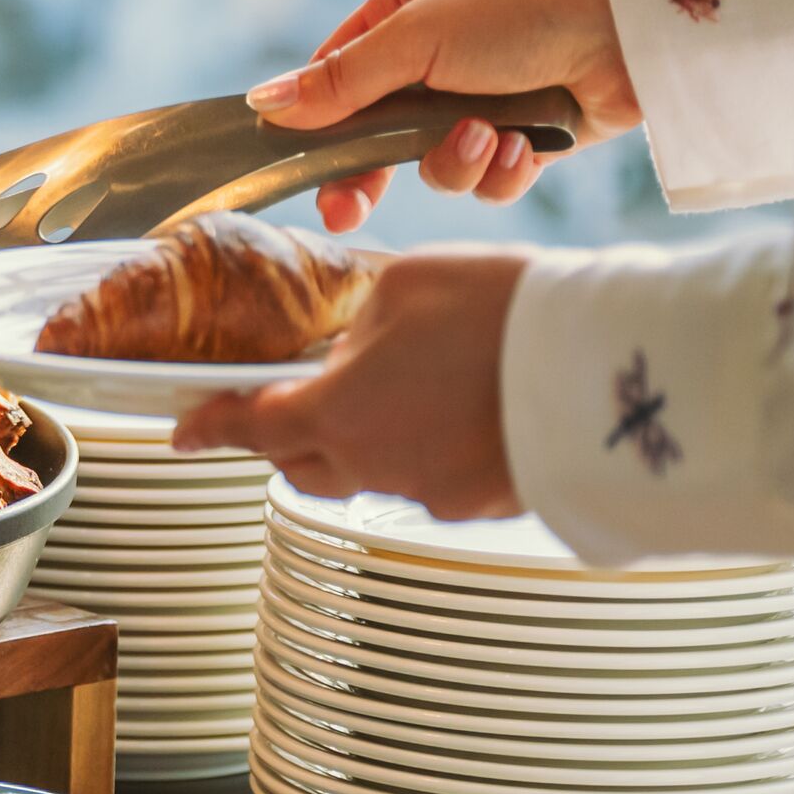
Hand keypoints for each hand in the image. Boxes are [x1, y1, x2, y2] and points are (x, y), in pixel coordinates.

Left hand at [170, 250, 527, 517]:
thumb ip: (359, 323)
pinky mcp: (487, 505)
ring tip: (397, 395)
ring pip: (371, 475)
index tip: (186, 433)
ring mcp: (433, 493)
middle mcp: (374, 466)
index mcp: (335, 413)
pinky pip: (433, 481)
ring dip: (365, 442)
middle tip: (289, 406)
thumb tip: (357, 346)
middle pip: (303, 464)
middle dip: (285, 437)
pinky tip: (458, 414)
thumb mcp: (404, 287)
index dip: (211, 427)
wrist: (608, 369)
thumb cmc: (503, 314)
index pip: (250, 428)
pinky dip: (428, 452)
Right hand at [246, 0, 641, 230]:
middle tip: (349, 211)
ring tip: (490, 138)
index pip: (335, 76)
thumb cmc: (522, 11)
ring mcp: (480, 99)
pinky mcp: (523, 137)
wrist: (633, 34)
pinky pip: (488, 178)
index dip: (315, 123)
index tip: (297, 168)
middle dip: (371, 171)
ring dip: (456, 161)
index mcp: (402, 13)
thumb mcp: (416, 39)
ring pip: (433, 162)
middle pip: (376, 133)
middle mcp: (437, 57)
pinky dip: (504, 169)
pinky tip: (527, 145)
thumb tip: (264, 103)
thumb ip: (341, 81)